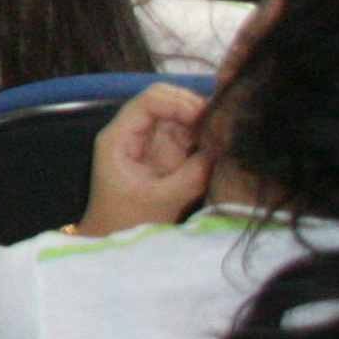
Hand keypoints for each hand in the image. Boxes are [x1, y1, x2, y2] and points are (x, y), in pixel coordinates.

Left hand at [77, 83, 216, 235]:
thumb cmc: (128, 221)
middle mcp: (134, 133)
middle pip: (165, 100)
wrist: (114, 239)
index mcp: (119, 137)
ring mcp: (151, 142)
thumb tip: (222, 147)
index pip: (148, 101)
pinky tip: (220, 141)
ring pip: (179, 114)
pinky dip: (204, 134)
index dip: (178, 102)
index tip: (204, 117)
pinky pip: (188, 134)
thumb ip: (193, 173)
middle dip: (192, 105)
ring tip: (223, 131)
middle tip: (219, 122)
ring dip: (201, 119)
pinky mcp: (167, 154)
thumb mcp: (164, 199)